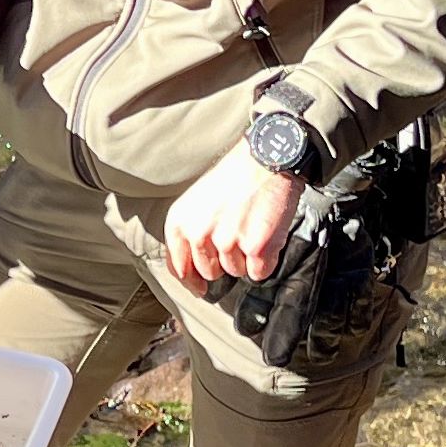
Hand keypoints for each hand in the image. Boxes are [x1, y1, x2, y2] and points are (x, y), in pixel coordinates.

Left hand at [165, 151, 303, 293]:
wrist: (265, 158)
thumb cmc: (233, 177)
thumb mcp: (197, 201)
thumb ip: (191, 232)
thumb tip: (193, 269)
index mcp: (180, 223)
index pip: (178, 267)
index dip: (190, 281)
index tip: (199, 288)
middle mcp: (199, 234)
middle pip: (210, 273)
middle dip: (224, 262)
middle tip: (237, 233)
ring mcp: (227, 242)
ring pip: (237, 271)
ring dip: (247, 257)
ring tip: (252, 226)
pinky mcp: (255, 247)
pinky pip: (260, 271)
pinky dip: (266, 260)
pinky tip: (267, 235)